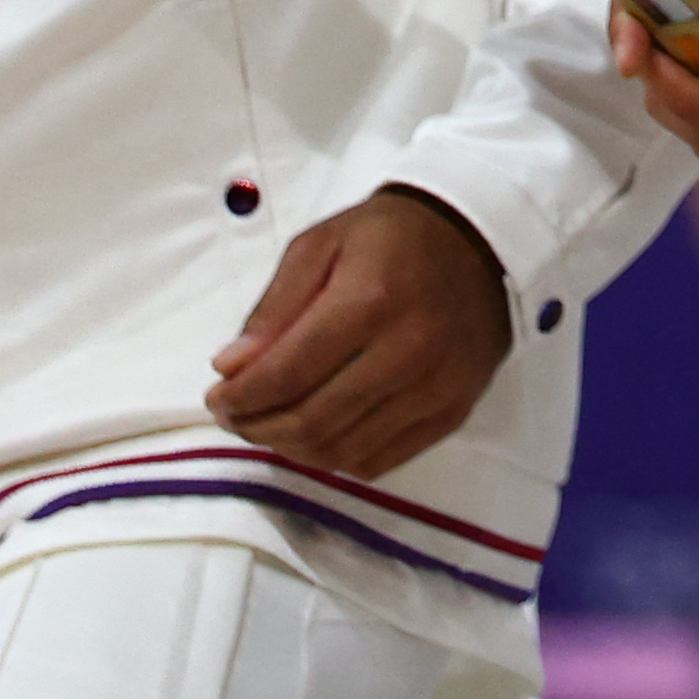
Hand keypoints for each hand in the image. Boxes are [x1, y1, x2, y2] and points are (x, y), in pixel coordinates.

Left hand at [205, 185, 514, 476]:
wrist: (481, 239)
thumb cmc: (390, 237)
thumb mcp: (319, 247)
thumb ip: (273, 309)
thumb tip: (230, 368)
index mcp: (370, 301)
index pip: (286, 375)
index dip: (238, 397)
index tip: (217, 395)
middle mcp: (410, 351)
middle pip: (312, 422)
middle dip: (257, 427)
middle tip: (236, 416)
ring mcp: (438, 386)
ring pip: (342, 451)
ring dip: (292, 448)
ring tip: (271, 426)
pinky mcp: (455, 409)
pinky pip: (381, 460)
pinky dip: (337, 458)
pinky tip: (320, 434)